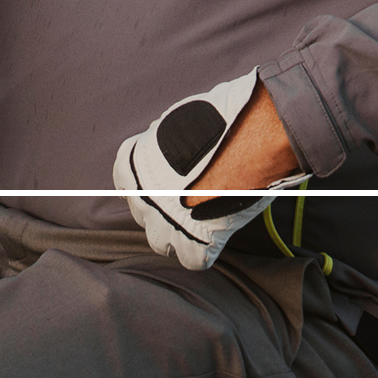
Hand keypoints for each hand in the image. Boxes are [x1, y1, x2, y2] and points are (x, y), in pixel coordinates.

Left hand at [113, 71, 304, 270]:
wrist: (253, 136)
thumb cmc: (221, 118)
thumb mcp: (180, 122)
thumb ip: (166, 144)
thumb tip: (169, 150)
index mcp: (134, 164)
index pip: (125, 181)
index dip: (147, 179)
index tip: (164, 176)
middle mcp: (143, 196)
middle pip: (143, 211)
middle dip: (162, 205)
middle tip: (188, 193)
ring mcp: (167, 224)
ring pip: (160, 241)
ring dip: (176, 232)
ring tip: (200, 215)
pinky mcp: (196, 243)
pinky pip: (192, 259)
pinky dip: (203, 250)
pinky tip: (216, 233)